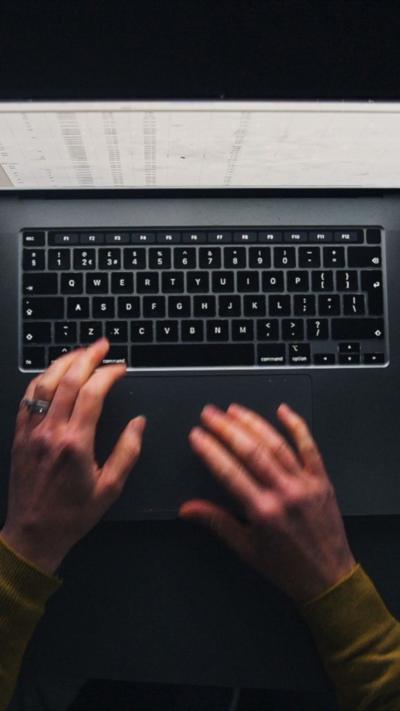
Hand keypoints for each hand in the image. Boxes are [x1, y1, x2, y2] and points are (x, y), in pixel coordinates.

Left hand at [0, 338, 144, 574]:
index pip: (93, 393)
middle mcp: (50, 432)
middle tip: (102, 345)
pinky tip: (51, 374)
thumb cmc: (72, 515)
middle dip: (88, 356)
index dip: (108, 374)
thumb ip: (127, 452)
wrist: (33, 534)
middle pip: (68, 380)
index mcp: (75, 443)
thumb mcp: (110, 488)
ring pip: (44, 383)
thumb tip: (138, 423)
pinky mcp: (20, 436)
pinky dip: (40, 380)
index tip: (120, 368)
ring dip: (63, 362)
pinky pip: (27, 398)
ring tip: (79, 352)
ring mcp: (31, 432)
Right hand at [180, 402, 355, 603]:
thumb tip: (186, 509)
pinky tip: (283, 410)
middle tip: (209, 414)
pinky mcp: (322, 480)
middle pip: (250, 451)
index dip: (210, 450)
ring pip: (276, 444)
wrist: (328, 578)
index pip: (229, 472)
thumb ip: (216, 523)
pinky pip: (309, 447)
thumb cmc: (286, 567)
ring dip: (253, 423)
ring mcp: (305, 484)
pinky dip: (297, 426)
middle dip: (226, 429)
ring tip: (233, 410)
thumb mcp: (246, 549)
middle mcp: (284, 493)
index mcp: (263, 511)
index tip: (197, 435)